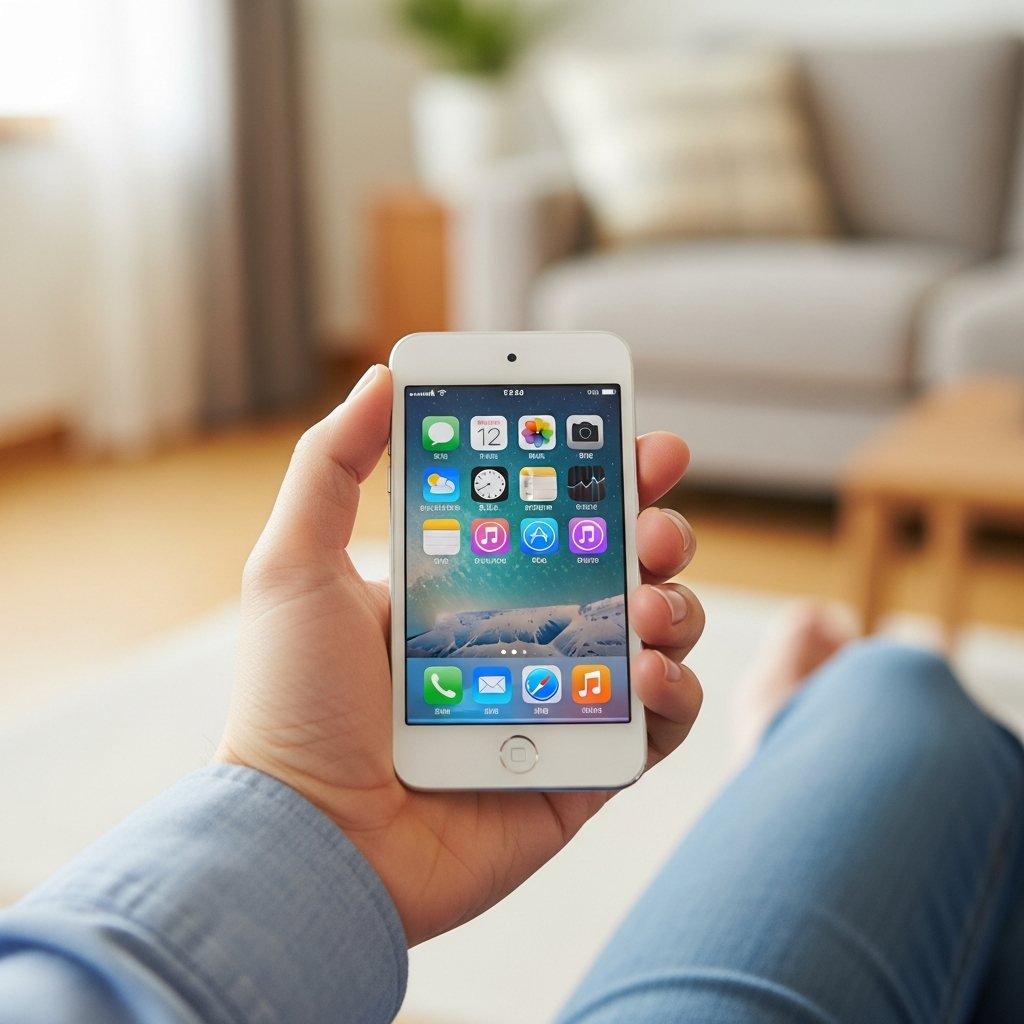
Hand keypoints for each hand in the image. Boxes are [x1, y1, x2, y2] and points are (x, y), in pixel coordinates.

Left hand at [216, 365, 703, 945]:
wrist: (311, 837)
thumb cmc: (295, 705)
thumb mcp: (295, 565)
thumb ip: (334, 465)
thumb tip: (382, 380)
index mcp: (475, 587)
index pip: (559, 516)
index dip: (606, 475)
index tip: (636, 439)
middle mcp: (528, 638)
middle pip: (625, 567)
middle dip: (658, 530)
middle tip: (653, 523)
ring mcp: (563, 702)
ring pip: (657, 637)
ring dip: (673, 605)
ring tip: (643, 604)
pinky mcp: (586, 769)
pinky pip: (660, 725)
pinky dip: (676, 692)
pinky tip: (647, 672)